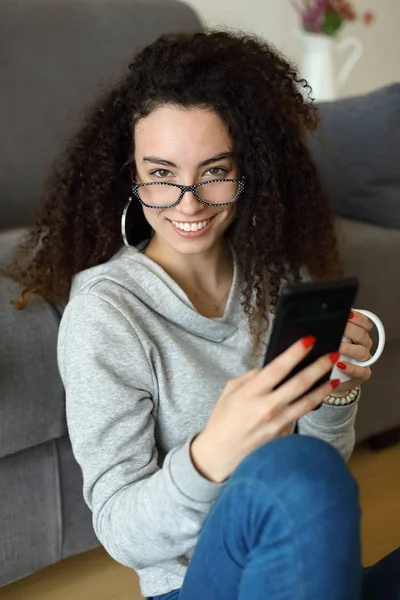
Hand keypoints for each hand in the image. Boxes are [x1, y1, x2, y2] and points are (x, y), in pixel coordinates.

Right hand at [190, 338, 339, 482]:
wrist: (221, 455)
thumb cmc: (222, 421)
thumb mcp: (229, 392)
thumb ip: (250, 378)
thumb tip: (267, 370)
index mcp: (252, 392)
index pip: (279, 367)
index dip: (296, 352)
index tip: (310, 340)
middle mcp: (268, 407)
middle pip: (300, 383)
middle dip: (320, 366)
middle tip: (334, 354)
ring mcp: (278, 423)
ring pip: (308, 401)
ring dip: (324, 388)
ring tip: (334, 378)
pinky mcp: (283, 435)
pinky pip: (300, 416)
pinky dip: (311, 405)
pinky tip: (319, 397)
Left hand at [332, 311, 373, 395]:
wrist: (327, 378)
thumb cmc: (326, 356)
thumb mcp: (326, 339)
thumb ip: (327, 329)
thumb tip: (317, 321)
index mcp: (357, 334)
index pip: (364, 323)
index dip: (358, 318)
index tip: (348, 314)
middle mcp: (362, 345)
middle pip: (362, 335)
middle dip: (351, 330)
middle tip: (339, 330)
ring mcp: (363, 360)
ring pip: (362, 351)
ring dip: (349, 349)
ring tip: (338, 348)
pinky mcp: (362, 374)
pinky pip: (361, 371)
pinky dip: (351, 368)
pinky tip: (341, 365)